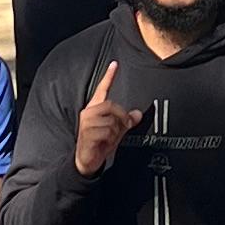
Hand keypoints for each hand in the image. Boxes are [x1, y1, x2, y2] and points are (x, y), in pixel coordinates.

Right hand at [72, 54, 146, 175]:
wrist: (87, 160)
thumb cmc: (100, 143)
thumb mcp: (117, 131)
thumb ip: (126, 121)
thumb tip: (138, 114)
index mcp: (95, 108)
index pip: (102, 89)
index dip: (109, 76)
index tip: (115, 64)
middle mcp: (89, 112)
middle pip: (112, 105)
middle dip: (122, 118)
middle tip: (122, 128)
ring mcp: (87, 122)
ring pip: (112, 121)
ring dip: (116, 132)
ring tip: (109, 139)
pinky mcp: (87, 132)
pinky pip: (108, 131)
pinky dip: (110, 139)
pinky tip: (103, 143)